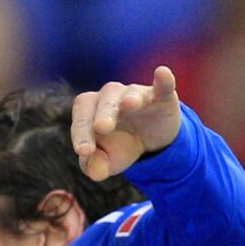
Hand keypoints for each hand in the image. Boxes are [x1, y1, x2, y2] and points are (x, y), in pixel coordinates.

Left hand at [72, 66, 183, 182]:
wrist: (152, 142)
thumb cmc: (121, 146)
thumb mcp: (108, 161)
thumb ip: (96, 166)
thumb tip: (94, 172)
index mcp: (92, 111)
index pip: (82, 118)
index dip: (81, 133)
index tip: (84, 151)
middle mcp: (112, 97)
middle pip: (104, 101)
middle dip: (103, 114)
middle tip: (102, 128)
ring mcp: (138, 95)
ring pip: (131, 93)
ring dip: (130, 98)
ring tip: (129, 105)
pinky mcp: (162, 97)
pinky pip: (163, 86)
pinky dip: (163, 80)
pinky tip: (162, 73)